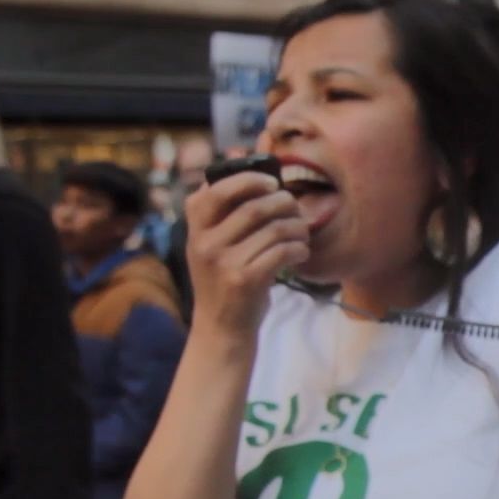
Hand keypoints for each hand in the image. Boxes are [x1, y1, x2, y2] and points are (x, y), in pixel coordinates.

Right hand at [183, 170, 308, 339]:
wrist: (221, 328)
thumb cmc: (224, 280)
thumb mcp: (211, 245)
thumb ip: (224, 213)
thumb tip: (254, 170)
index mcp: (195, 228)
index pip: (217, 189)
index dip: (249, 178)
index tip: (273, 183)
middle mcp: (204, 242)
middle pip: (255, 206)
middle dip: (285, 204)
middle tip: (297, 210)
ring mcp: (223, 262)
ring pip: (274, 229)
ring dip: (297, 227)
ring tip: (302, 233)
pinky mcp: (244, 280)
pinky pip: (282, 251)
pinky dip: (299, 249)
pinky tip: (300, 253)